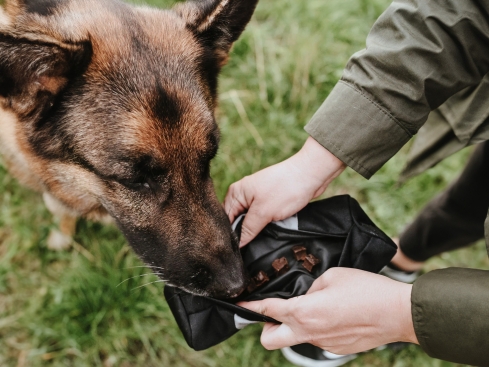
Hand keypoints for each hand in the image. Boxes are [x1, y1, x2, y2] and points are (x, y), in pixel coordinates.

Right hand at [224, 137, 345, 245]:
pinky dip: (262, 225)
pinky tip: (266, 233)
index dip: (229, 235)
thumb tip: (238, 244)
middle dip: (241, 233)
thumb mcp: (264, 212)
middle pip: (235, 220)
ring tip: (257, 242)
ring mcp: (255, 197)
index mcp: (236, 192)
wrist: (310, 174)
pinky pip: (259, 217)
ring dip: (253, 230)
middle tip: (247, 249)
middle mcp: (243, 194)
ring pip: (248, 220)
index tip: (236, 250)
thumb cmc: (286, 188)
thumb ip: (248, 229)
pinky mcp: (267, 201)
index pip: (225, 219)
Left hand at [238, 268, 417, 353]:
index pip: (267, 310)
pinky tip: (334, 315)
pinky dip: (317, 328)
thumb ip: (311, 286)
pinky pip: (317, 339)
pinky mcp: (337, 350)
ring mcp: (323, 344)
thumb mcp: (333, 275)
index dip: (250, 306)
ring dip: (295, 325)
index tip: (240, 304)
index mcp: (304, 311)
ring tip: (313, 307)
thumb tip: (306, 295)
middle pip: (270, 340)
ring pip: (295, 339)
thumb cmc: (367, 289)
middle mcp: (309, 332)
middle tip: (275, 312)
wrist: (399, 313)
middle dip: (265, 327)